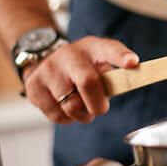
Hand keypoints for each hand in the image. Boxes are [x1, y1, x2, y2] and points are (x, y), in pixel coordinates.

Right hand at [22, 36, 138, 123]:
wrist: (43, 59)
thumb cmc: (80, 66)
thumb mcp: (98, 61)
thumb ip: (114, 74)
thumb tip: (129, 83)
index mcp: (91, 48)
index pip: (109, 48)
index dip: (121, 56)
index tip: (132, 62)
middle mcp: (68, 55)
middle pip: (88, 83)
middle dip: (98, 105)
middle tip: (99, 108)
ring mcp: (48, 69)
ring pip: (71, 106)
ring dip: (82, 115)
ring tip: (81, 106)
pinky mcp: (34, 86)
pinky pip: (56, 114)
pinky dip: (66, 118)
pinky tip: (65, 106)